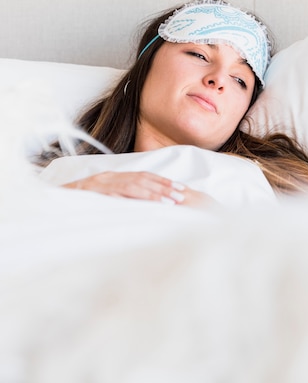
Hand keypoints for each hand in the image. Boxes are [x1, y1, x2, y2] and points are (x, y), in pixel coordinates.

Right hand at [62, 170, 219, 208]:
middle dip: (164, 187)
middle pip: (142, 179)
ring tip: (171, 202)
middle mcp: (108, 177)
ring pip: (132, 185)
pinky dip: (133, 199)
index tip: (180, 189)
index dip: (163, 182)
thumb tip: (140, 206)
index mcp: (112, 177)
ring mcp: (100, 183)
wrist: (50, 201)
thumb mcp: (101, 198)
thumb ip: (119, 198)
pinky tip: (146, 205)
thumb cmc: (77, 203)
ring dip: (154, 193)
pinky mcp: (93, 192)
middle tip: (182, 196)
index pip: (143, 177)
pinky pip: (116, 194)